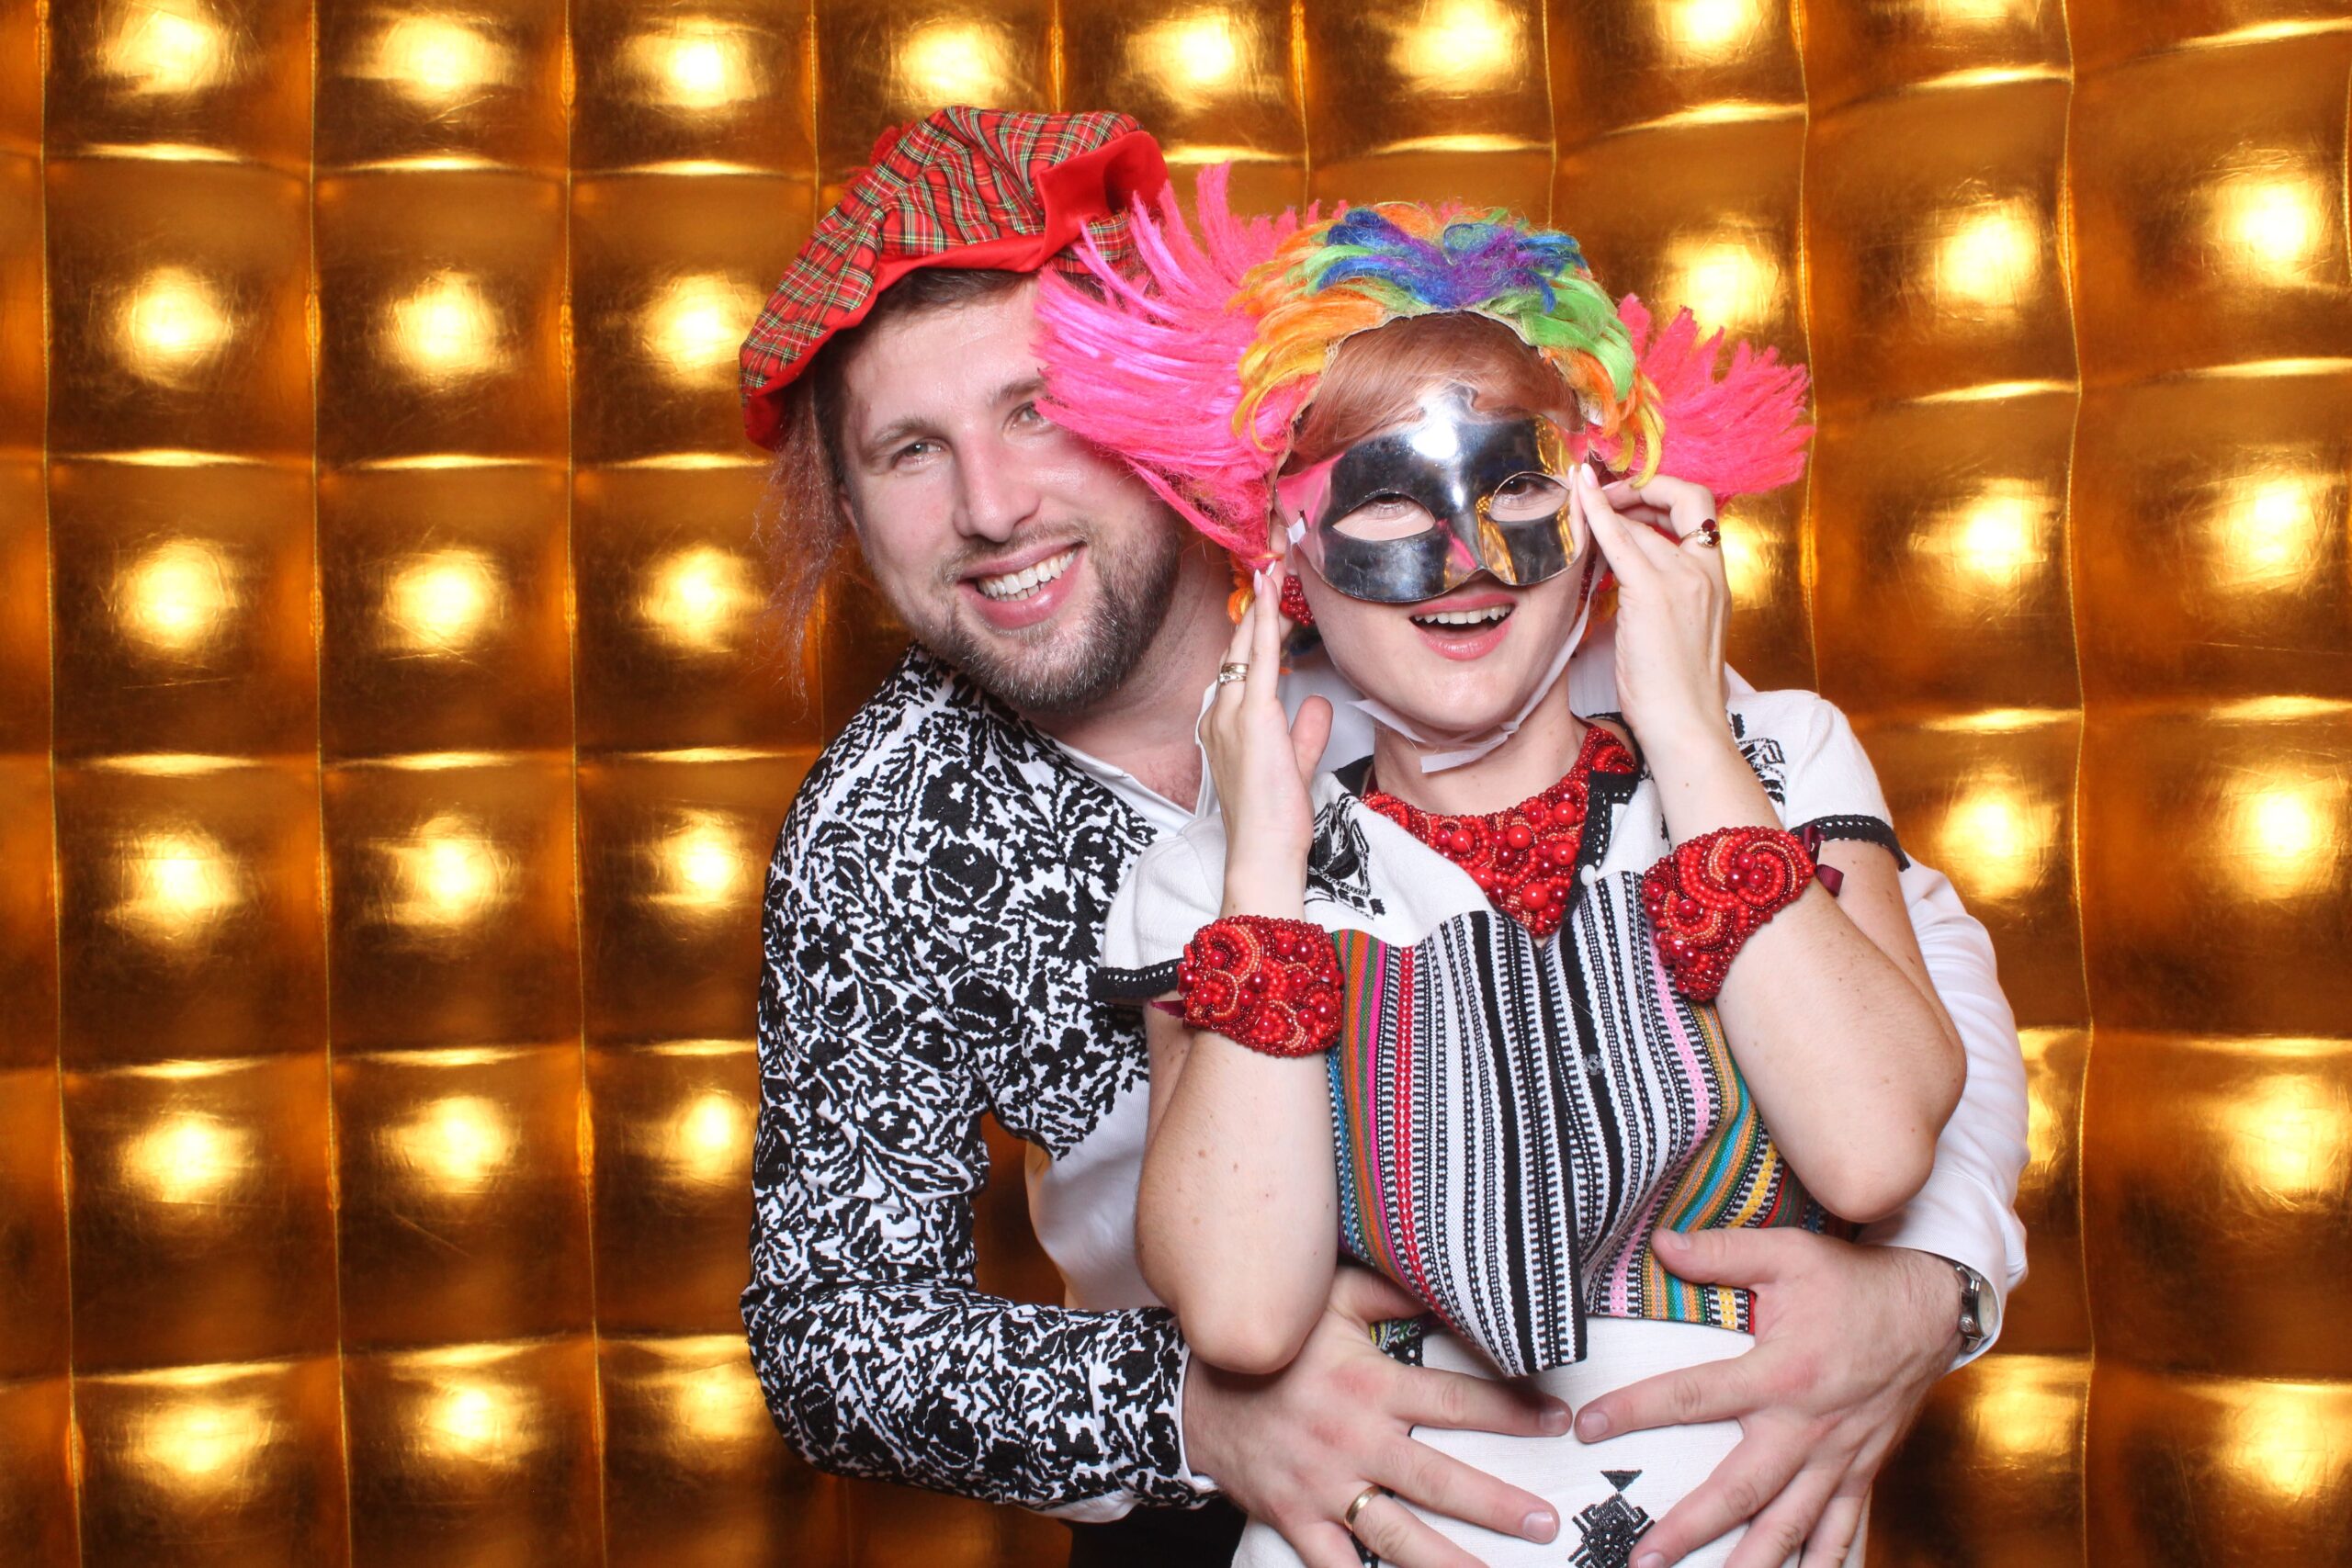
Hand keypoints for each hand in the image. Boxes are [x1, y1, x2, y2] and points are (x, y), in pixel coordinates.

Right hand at [1184, 1267, 1570, 1567]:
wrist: (1195, 1390)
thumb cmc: (1277, 1342)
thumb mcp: (1330, 1300)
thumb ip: (1391, 1293)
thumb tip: (1448, 1279)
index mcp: (1370, 1385)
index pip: (1457, 1401)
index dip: (1513, 1412)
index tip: (1559, 1422)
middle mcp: (1354, 1440)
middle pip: (1439, 1480)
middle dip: (1497, 1504)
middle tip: (1546, 1522)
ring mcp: (1325, 1486)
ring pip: (1396, 1535)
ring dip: (1450, 1561)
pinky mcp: (1296, 1518)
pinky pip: (1334, 1565)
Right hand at [1203, 564, 1331, 913]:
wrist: (1263, 854)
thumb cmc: (1274, 823)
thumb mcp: (1294, 767)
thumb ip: (1305, 734)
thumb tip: (1317, 703)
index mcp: (1226, 727)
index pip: (1240, 668)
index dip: (1253, 632)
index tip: (1268, 602)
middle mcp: (1220, 715)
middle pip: (1238, 649)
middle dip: (1255, 608)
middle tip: (1272, 566)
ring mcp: (1232, 715)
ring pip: (1246, 647)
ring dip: (1262, 604)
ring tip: (1274, 564)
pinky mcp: (1253, 718)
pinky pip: (1259, 658)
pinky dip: (1265, 620)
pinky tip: (1271, 589)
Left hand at [1571, 1229, 1962, 1567]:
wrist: (1932, 1308)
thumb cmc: (1854, 1280)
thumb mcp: (1788, 1253)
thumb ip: (1723, 1253)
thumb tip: (1660, 1243)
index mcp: (1781, 1373)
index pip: (1693, 1396)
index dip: (1636, 1410)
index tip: (1588, 1427)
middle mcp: (1807, 1427)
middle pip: (1739, 1489)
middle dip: (1690, 1528)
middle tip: (1645, 1557)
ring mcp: (1838, 1457)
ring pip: (1789, 1524)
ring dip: (1750, 1562)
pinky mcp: (1862, 1470)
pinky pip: (1843, 1528)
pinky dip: (1824, 1560)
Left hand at [1576, 469, 1729, 755]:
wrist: (1686, 724)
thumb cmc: (1675, 691)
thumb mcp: (1678, 630)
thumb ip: (1663, 596)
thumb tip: (1626, 578)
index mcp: (1716, 579)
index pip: (1700, 512)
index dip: (1664, 495)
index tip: (1633, 498)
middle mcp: (1706, 571)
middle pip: (1680, 501)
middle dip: (1640, 489)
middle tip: (1604, 494)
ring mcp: (1683, 579)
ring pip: (1642, 521)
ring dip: (1611, 504)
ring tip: (1584, 502)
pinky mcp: (1653, 593)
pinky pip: (1620, 539)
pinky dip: (1598, 512)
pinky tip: (1580, 496)